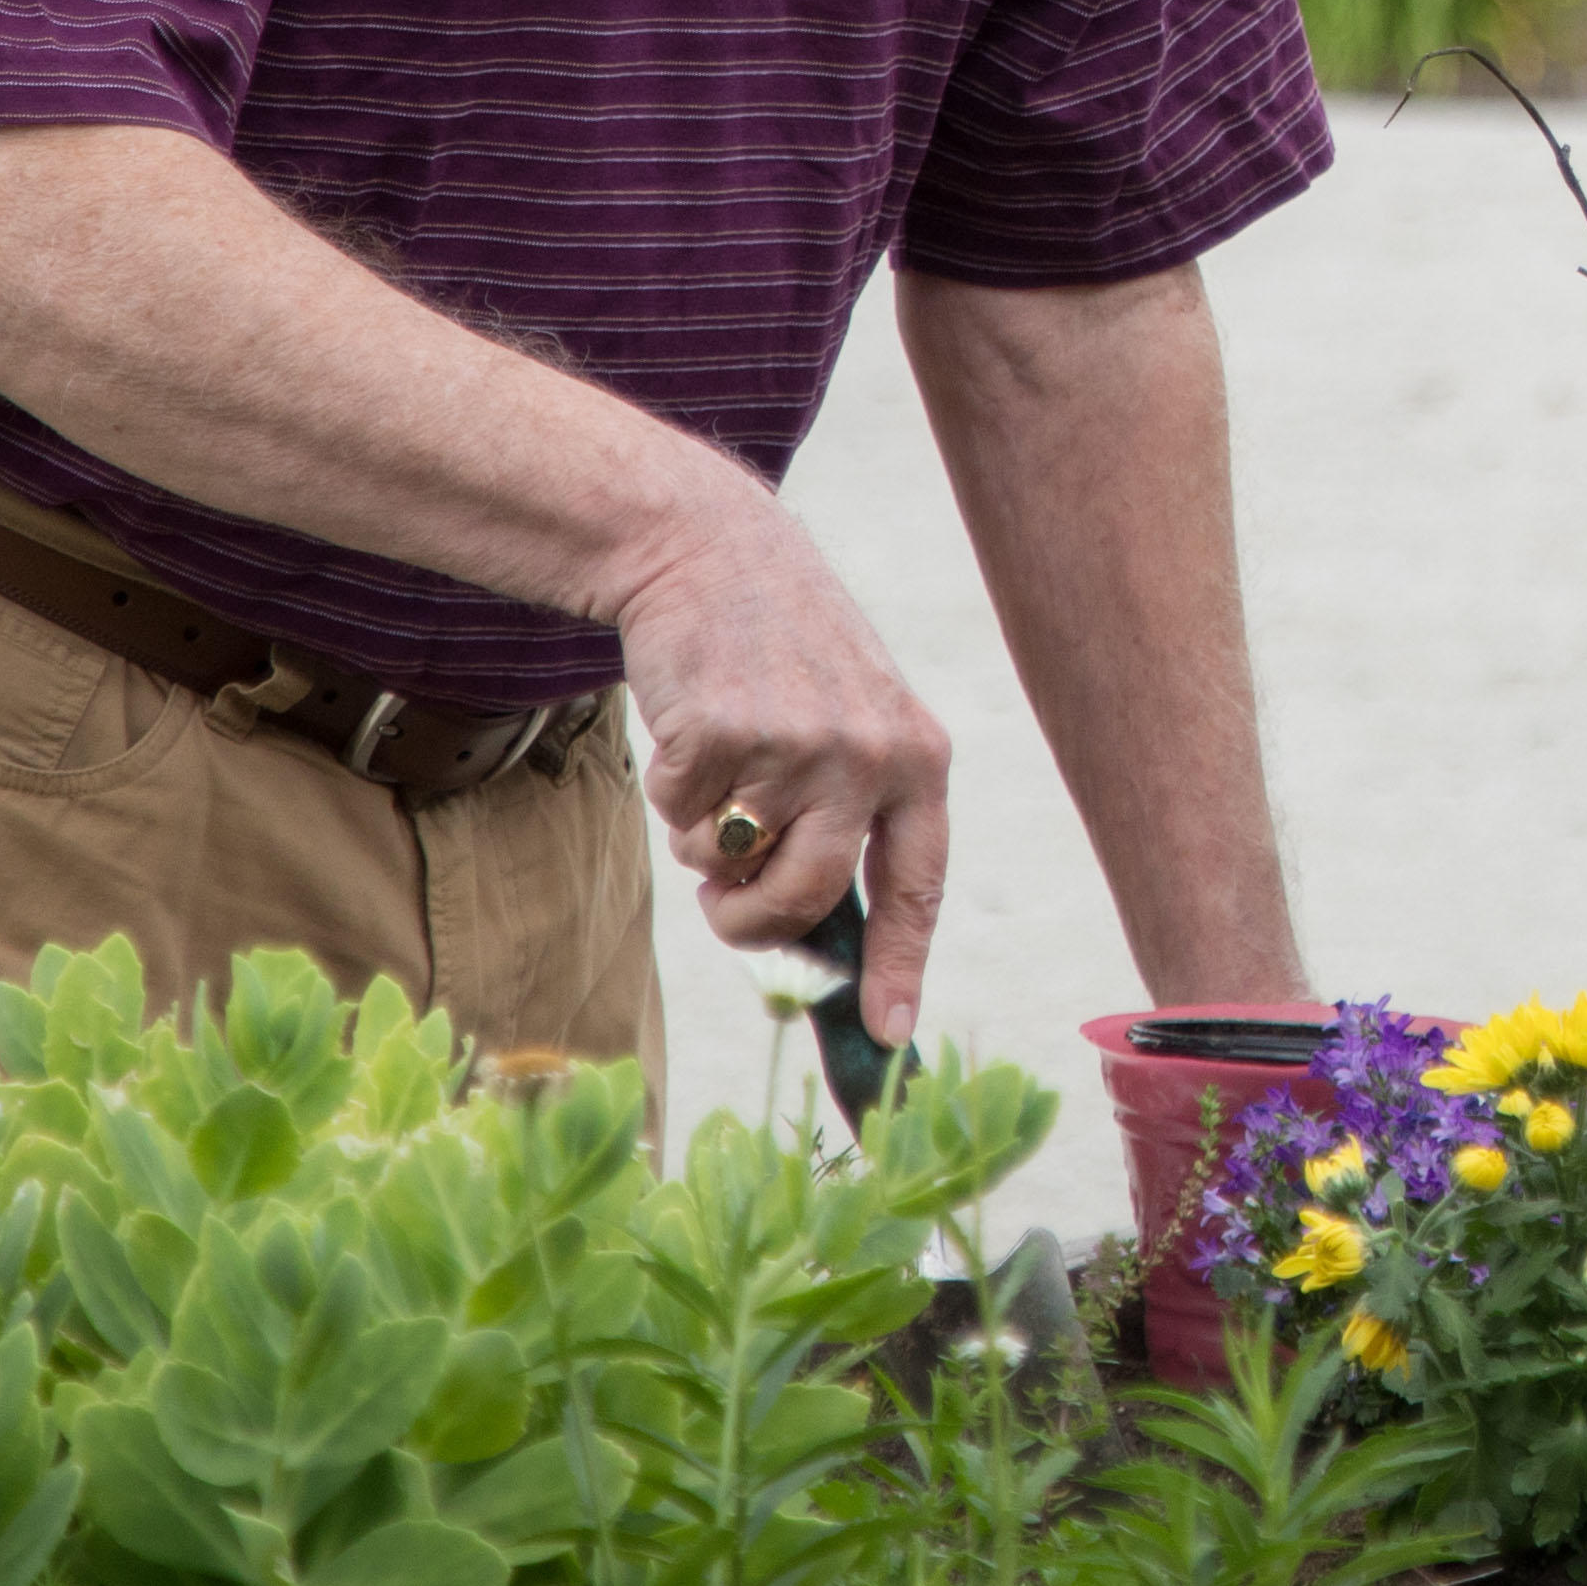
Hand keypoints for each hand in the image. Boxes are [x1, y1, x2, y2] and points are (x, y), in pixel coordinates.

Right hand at [614, 480, 958, 1041]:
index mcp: (918, 756)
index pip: (919, 884)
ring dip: (702, 846)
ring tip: (714, 776)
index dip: (900, 965)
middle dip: (751, 921)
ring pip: (729, 865)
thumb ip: (848, 816)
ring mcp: (796, 743)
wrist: (713, 553)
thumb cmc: (781, 655)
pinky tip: (688, 723)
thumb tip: (818, 943)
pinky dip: (666, 788)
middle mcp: (868, 754)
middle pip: (806, 898)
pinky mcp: (721, 733)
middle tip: (723, 909)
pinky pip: (675, 815)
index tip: (890, 1033)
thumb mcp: (849, 721)